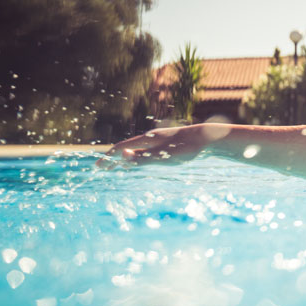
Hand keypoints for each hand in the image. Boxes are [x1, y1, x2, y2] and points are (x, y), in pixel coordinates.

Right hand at [97, 124, 220, 167]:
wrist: (208, 138)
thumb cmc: (186, 148)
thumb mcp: (164, 156)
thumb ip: (143, 157)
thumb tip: (122, 155)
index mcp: (148, 140)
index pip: (122, 148)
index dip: (109, 157)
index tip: (98, 166)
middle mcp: (151, 139)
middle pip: (127, 148)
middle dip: (113, 159)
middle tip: (100, 167)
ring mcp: (160, 141)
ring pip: (137, 150)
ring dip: (124, 158)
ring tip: (115, 166)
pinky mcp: (168, 145)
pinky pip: (147, 152)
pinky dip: (137, 157)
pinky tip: (139, 161)